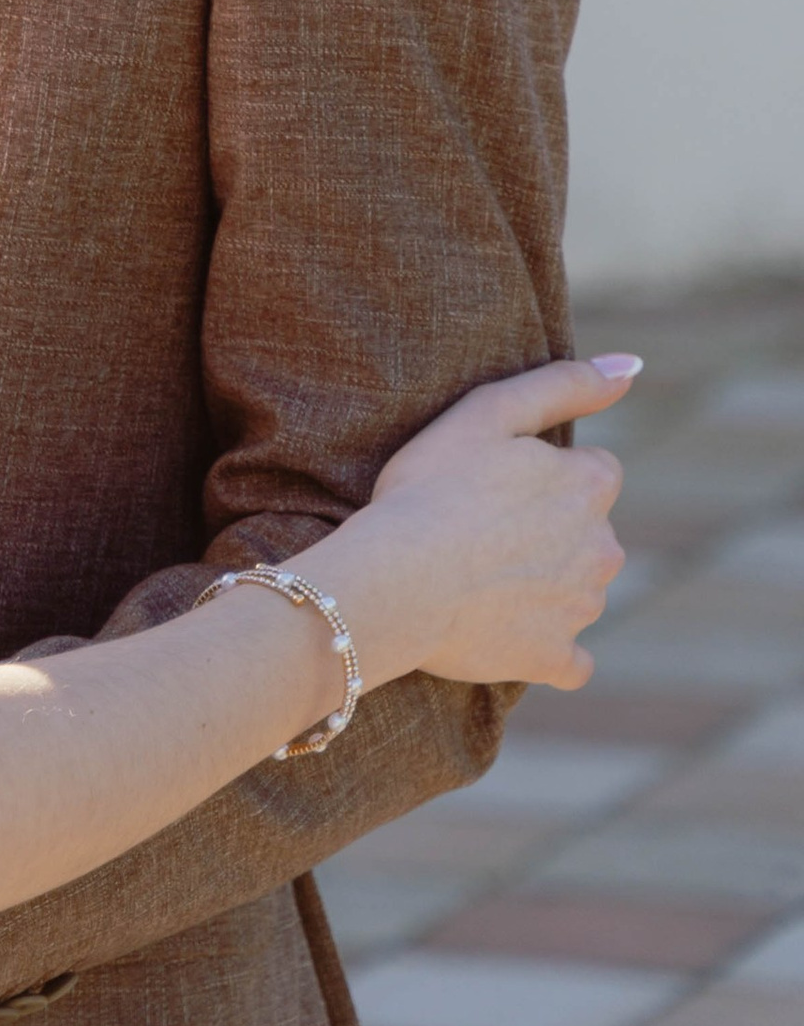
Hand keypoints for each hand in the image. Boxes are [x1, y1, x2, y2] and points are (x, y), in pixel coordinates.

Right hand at [319, 357, 634, 695]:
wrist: (394, 580)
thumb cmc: (429, 487)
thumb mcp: (487, 412)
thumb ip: (563, 384)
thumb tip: (631, 366)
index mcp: (589, 486)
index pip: (595, 474)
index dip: (546, 475)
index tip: (499, 482)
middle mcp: (602, 549)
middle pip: (589, 533)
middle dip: (552, 530)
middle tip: (482, 527)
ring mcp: (581, 610)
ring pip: (579, 591)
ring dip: (546, 584)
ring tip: (479, 575)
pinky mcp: (555, 660)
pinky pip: (569, 659)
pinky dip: (546, 647)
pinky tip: (505, 631)